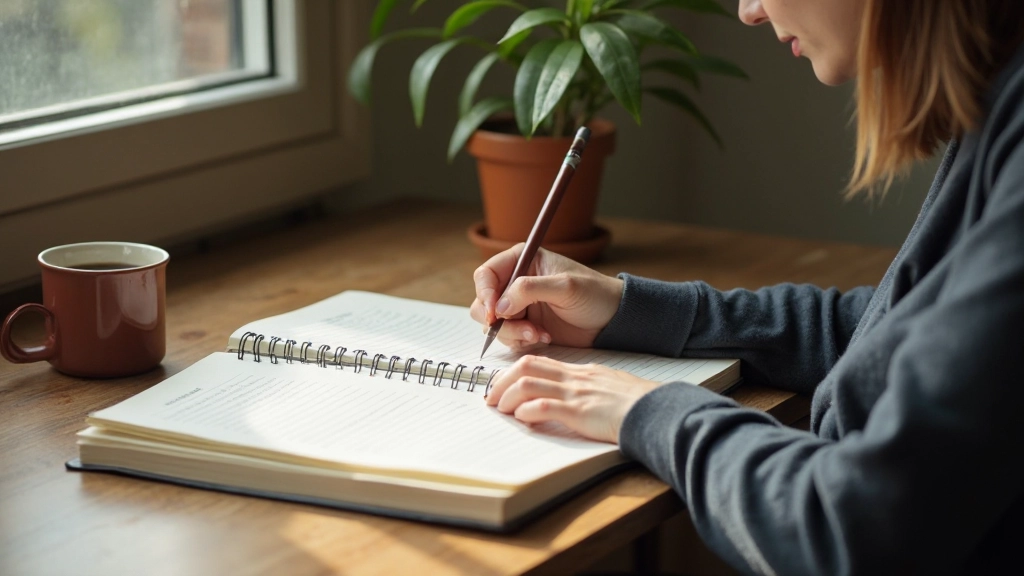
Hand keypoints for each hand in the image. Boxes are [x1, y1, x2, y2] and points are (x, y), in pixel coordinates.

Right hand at [470, 245, 623, 349]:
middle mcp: (516, 282)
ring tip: (538, 334)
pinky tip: (544, 337)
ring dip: (512, 333)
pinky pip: (508, 337)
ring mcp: (519, 306)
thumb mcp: (564, 286)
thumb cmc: (594, 294)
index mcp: (522, 261)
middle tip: (521, 328)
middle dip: (498, 319)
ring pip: (494, 323)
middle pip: (484, 302)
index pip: (486, 274)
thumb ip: (529, 290)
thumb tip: (499, 307)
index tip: (495, 312)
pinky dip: (521, 341)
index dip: (485, 293)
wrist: (612, 319)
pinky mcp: (526, 326)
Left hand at [485, 355, 660, 443]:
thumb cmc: (637, 404)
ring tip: (500, 409)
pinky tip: (521, 417)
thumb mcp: (607, 388)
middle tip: (490, 397)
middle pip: (527, 367)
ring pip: (530, 384)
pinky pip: (546, 406)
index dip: (514, 372)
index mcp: (580, 372)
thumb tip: (564, 399)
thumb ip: (586, 389)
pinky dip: (528, 410)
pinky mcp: (580, 412)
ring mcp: (577, 394)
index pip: (539, 362)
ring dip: (508, 396)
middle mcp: (575, 378)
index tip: (501, 384)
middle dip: (502, 381)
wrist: (656, 410)